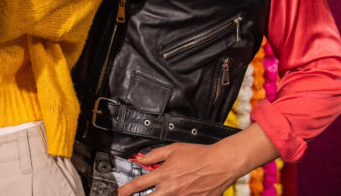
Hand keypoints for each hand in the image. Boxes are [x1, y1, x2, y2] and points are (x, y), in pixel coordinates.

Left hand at [118, 125, 278, 195]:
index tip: (119, 193)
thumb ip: (154, 155)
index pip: (138, 184)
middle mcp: (171, 189)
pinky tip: (175, 192)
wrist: (220, 163)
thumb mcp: (173, 149)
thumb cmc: (200, 155)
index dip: (125, 190)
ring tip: (159, 192)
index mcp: (165, 175)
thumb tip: (141, 158)